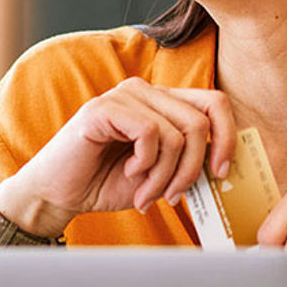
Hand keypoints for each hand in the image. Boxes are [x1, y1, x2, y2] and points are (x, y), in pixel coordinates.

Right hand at [0, 78, 235, 236]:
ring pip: (177, 133)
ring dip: (166, 175)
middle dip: (193, 168)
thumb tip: (224, 166)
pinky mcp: (104, 107)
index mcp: (163, 102)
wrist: (60, 194)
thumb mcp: (160, 174)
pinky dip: (145, 163)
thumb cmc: (107, 182)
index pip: (215, 103)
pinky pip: (149, 133)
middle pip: (200, 121)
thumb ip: (189, 163)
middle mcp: (146, 91)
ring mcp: (125, 95)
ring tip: (147, 192)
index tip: (221, 172)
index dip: (227, 137)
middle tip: (174, 195)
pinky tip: (129, 172)